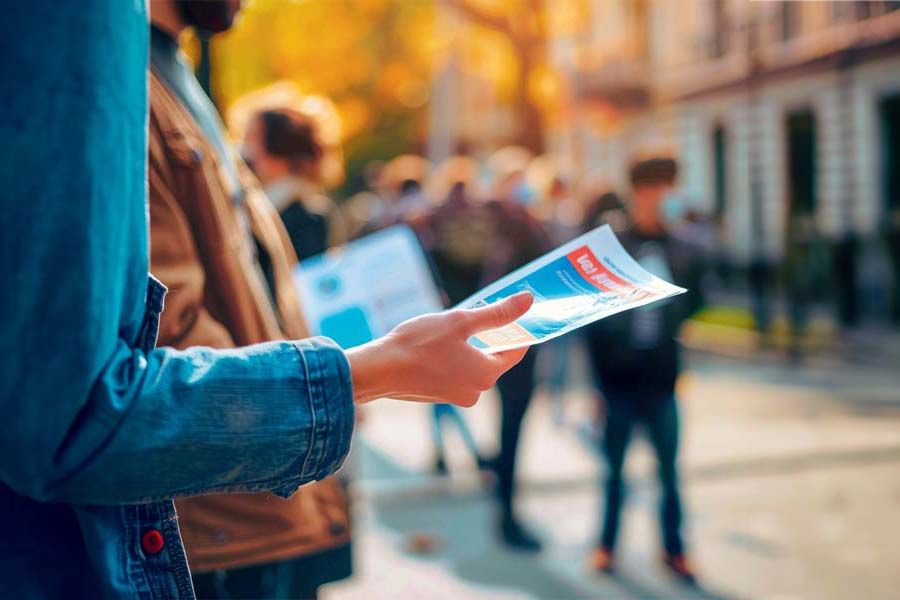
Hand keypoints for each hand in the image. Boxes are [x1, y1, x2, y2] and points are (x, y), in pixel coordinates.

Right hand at [346, 292, 532, 406]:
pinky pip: (455, 373)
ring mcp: (456, 396)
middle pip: (492, 358)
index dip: (517, 331)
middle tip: (479, 313)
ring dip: (468, 346)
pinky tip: (435, 344)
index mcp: (486, 374)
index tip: (514, 314)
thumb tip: (528, 300)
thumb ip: (497, 313)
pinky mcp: (439, 395)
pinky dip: (452, 358)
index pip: (515, 352)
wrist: (379, 370)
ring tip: (451, 327)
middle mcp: (475, 391)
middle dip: (488, 336)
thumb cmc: (419, 344)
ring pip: (472, 365)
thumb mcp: (461, 321)